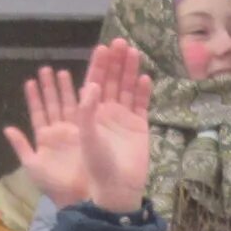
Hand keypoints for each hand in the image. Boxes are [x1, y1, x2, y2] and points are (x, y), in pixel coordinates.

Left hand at [2, 63, 92, 206]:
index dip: (35, 96)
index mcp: (48, 137)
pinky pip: (97, 113)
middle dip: (55, 86)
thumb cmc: (58, 186)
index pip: (39, 112)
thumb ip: (22, 146)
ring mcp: (83, 132)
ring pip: (79, 104)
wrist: (85, 200)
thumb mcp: (35, 167)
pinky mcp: (97, 136)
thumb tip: (7, 128)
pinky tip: (99, 84)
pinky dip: (100, 98)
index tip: (32, 79)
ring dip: (76, 88)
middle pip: (59, 103)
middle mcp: (65, 131)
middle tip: (51, 68)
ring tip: (72, 72)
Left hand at [75, 39, 153, 216]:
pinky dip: (142, 91)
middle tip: (120, 42)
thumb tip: (91, 84)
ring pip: (126, 89)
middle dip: (115, 62)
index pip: (94, 82)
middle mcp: (106, 111)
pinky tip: (145, 78)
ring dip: (130, 71)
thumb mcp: (85, 137)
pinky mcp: (140, 126)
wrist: (118, 188)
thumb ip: (86, 111)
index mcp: (90, 113)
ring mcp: (124, 118)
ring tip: (134, 52)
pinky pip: (141, 104)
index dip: (98, 65)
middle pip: (111, 81)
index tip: (103, 48)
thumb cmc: (97, 165)